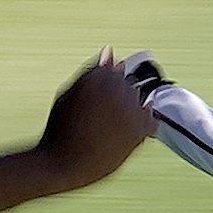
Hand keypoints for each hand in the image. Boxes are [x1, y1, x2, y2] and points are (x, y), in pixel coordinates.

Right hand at [37, 53, 150, 189]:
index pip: (118, 71)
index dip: (107, 89)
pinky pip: (152, 122)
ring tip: (108, 129)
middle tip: (99, 121)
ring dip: (129, 113)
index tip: (96, 106)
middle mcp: (118, 85)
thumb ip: (94, 70)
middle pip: (130, 87)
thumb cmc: (61, 127)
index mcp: (101, 73)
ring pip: (141, 103)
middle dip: (119, 100)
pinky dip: (142, 128)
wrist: (63, 162)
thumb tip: (111, 50)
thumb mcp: (71, 91)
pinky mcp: (140, 128)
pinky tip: (125, 135)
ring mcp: (131, 106)